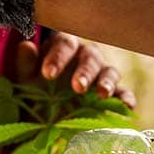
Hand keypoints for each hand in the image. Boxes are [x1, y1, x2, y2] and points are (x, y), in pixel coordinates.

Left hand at [8, 30, 135, 107]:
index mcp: (64, 47)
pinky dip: (126, 98)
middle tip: (78, 87)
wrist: (44, 110)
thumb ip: (26, 62)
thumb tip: (27, 46)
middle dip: (85, 72)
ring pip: (109, 72)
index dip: (58, 57)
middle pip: (90, 58)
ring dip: (107, 82)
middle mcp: (85, 57)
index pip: (65, 44)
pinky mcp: (110, 94)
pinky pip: (122, 92)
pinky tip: (127, 106)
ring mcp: (100, 75)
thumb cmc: (35, 86)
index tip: (48, 74)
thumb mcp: (25, 76)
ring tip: (102, 94)